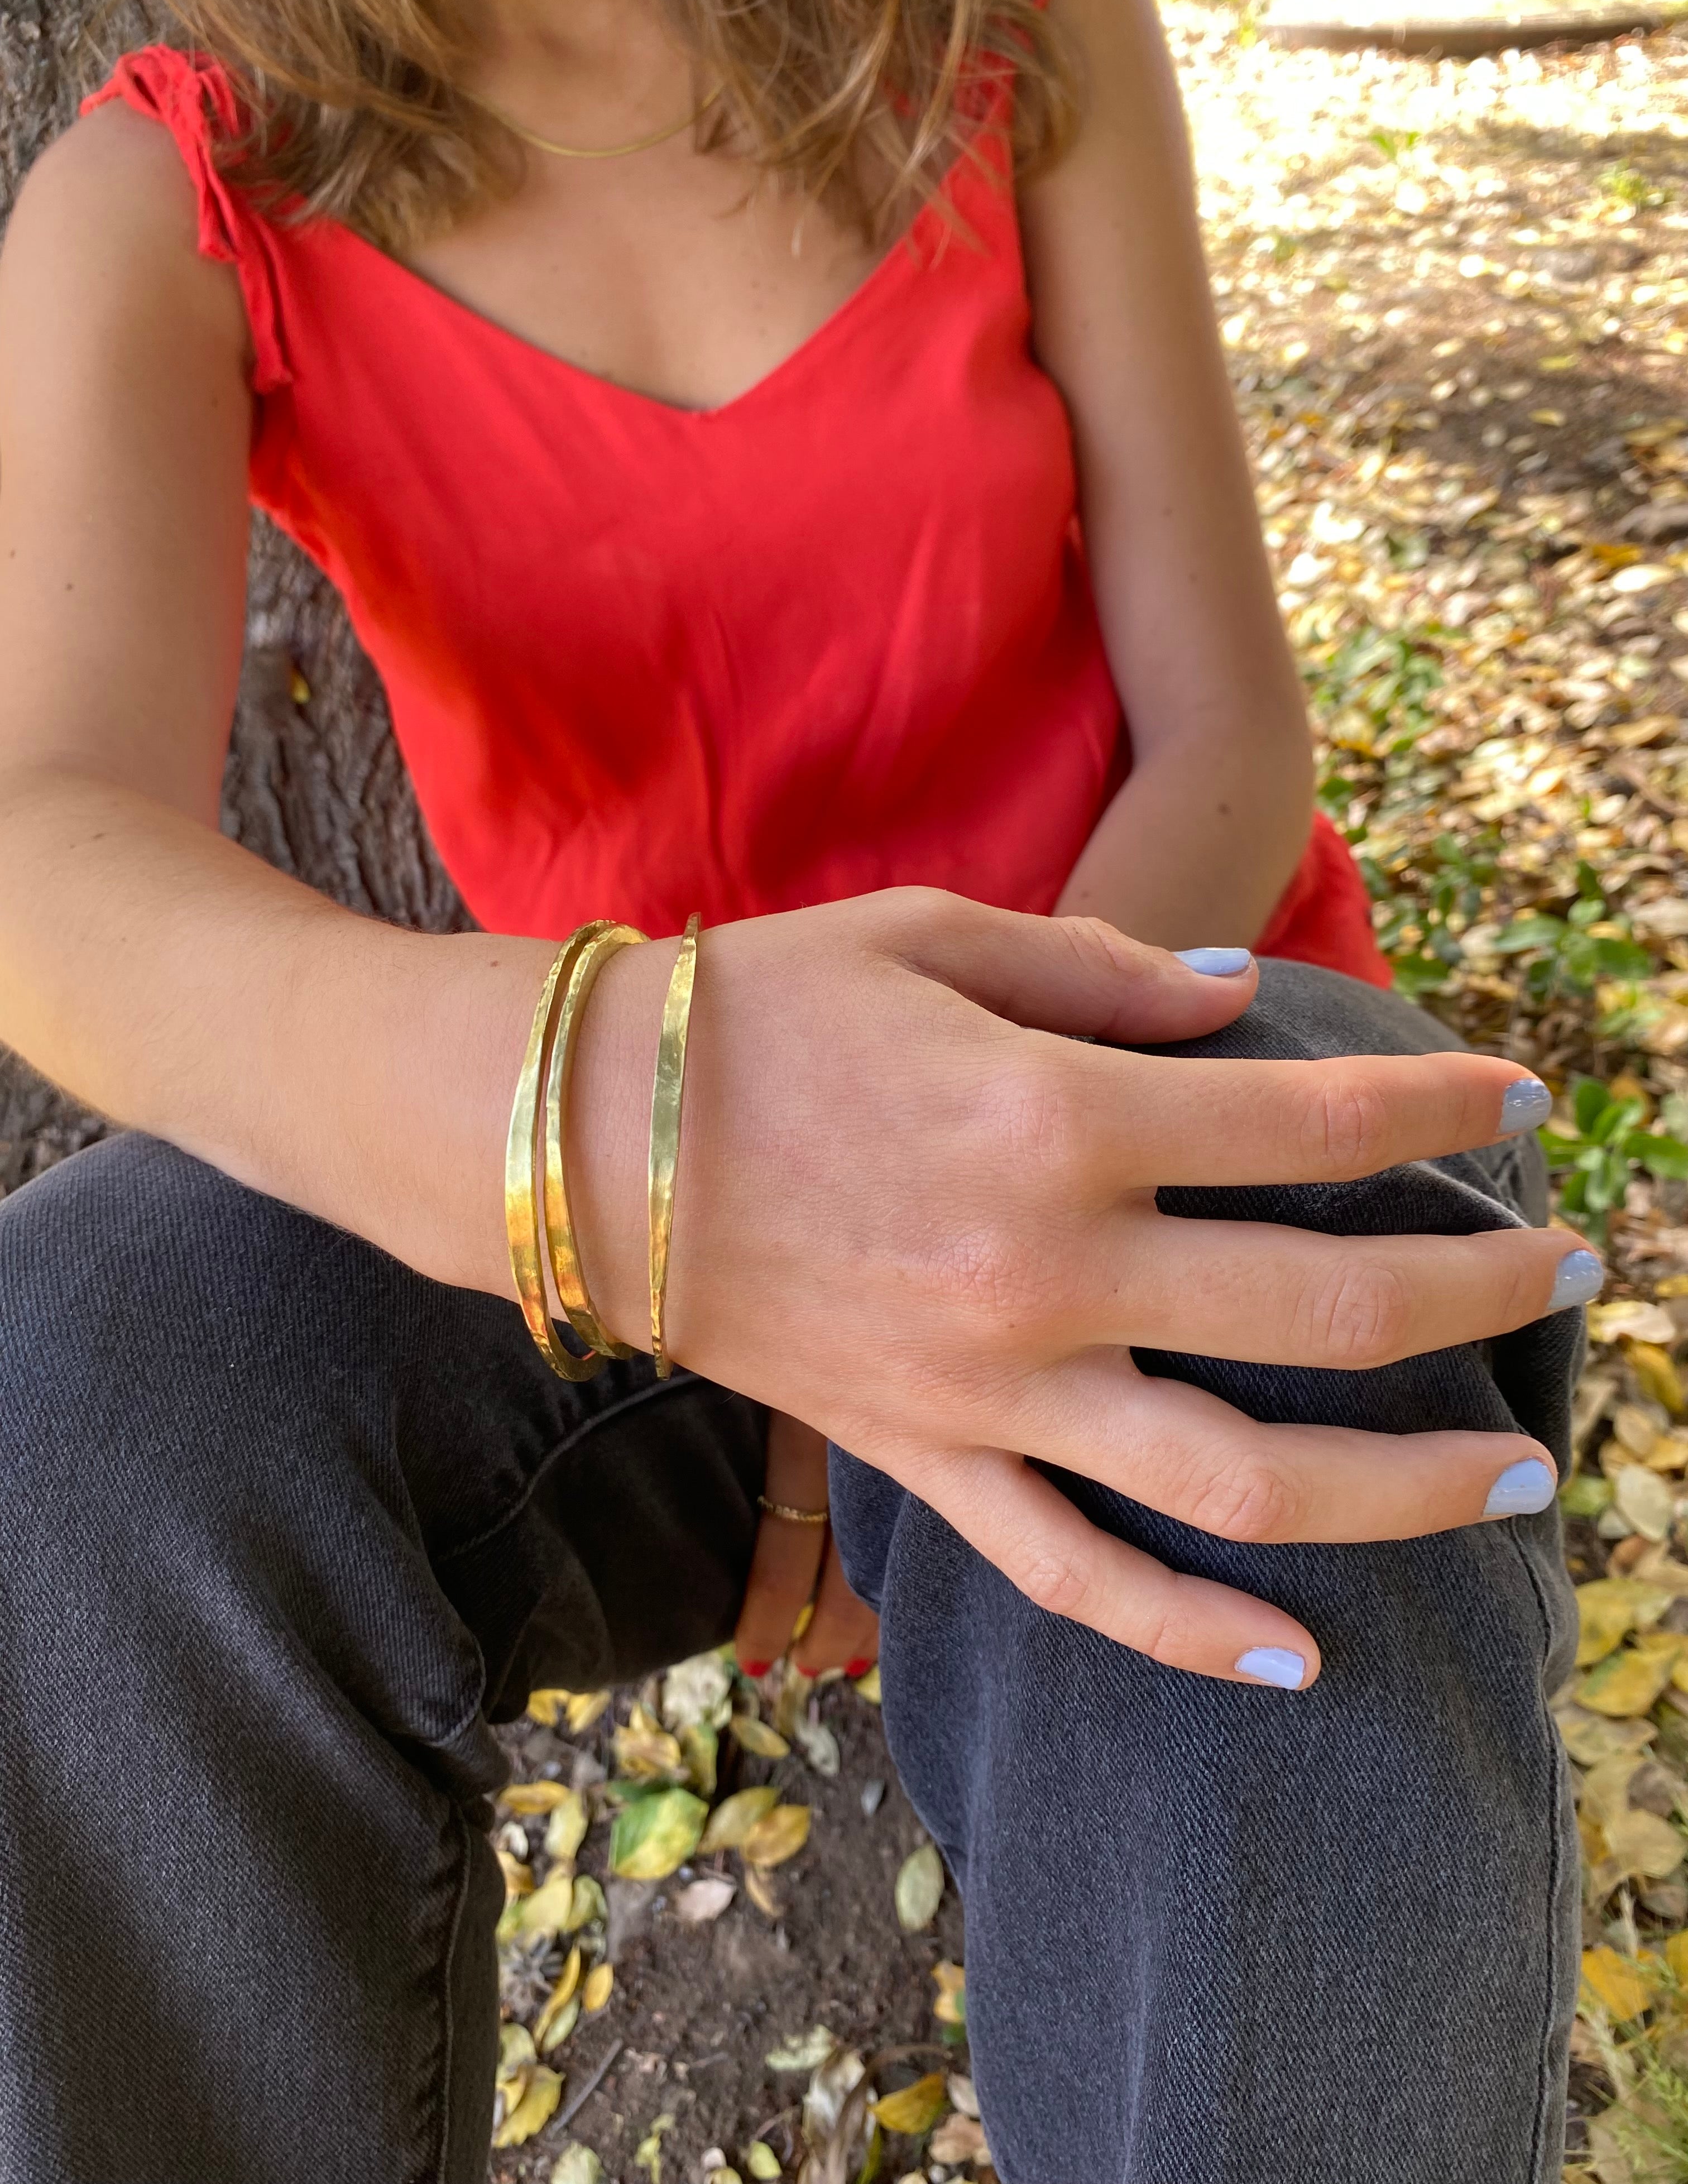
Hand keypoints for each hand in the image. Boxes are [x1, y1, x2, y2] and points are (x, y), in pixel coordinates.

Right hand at [568, 890, 1592, 1688]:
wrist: (576, 1141)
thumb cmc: (753, 1011)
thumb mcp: (932, 938)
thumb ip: (1103, 973)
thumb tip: (1241, 1008)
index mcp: (1057, 1114)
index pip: (1311, 1123)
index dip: (1445, 1106)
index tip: (1525, 1102)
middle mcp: (1046, 1267)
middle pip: (1323, 1305)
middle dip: (1477, 1291)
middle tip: (1572, 1277)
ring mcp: (990, 1385)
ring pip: (1238, 1476)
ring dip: (1401, 1488)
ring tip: (1516, 1485)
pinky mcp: (926, 1458)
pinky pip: (1071, 1575)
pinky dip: (1185, 1633)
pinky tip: (1296, 1664)